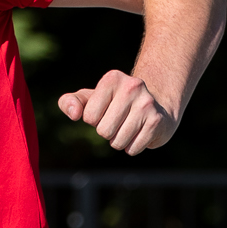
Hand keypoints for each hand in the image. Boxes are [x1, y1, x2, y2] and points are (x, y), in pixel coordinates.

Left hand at [58, 70, 177, 155]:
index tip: (106, 111)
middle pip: (103, 131)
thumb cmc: (114, 105)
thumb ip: (69, 102)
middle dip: (107, 132)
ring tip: (129, 127)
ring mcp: (146, 103)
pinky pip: (132, 149)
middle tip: (119, 121)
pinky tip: (140, 133)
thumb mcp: (90, 100)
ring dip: (119, 141)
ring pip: (117, 142)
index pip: (89, 116)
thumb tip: (74, 114)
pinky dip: (132, 147)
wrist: (156, 108)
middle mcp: (132, 86)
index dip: (94, 120)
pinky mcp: (156, 121)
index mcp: (112, 78)